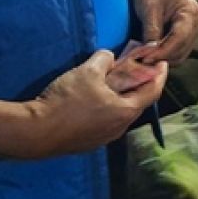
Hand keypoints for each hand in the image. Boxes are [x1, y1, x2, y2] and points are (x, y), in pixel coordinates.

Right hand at [17, 51, 166, 158]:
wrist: (35, 132)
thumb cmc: (66, 100)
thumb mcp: (88, 71)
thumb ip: (104, 59)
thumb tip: (109, 57)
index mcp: (126, 110)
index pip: (153, 90)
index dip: (159, 74)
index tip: (162, 62)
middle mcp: (120, 127)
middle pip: (137, 101)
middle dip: (139, 83)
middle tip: (137, 67)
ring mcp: (104, 137)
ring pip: (121, 112)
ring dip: (122, 95)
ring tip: (115, 79)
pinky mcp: (89, 142)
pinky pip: (106, 120)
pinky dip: (109, 106)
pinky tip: (97, 96)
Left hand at [133, 0, 197, 64]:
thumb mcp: (149, 8)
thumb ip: (151, 31)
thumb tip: (148, 54)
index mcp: (190, 12)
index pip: (178, 40)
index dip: (162, 53)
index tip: (144, 59)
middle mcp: (197, 22)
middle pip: (182, 50)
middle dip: (162, 58)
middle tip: (140, 61)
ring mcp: (194, 28)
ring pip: (181, 53)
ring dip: (164, 58)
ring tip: (145, 58)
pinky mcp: (188, 32)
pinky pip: (180, 50)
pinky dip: (167, 54)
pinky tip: (152, 53)